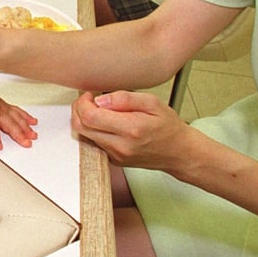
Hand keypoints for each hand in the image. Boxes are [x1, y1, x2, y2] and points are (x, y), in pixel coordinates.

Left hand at [0, 79, 38, 149]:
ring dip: (26, 127)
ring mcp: (6, 108)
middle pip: (11, 124)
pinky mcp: (9, 107)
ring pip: (18, 118)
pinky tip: (34, 122)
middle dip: (19, 134)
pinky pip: (20, 112)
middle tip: (26, 143)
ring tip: (33, 136)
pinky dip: (27, 117)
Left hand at [70, 90, 196, 174]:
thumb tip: (101, 100)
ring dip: (84, 121)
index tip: (90, 95)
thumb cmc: (168, 127)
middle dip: (78, 110)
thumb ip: (125, 99)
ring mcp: (116, 156)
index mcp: (131, 129)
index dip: (83, 103)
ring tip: (98, 110)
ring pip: (84, 137)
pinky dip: (93, 131)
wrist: (179, 152)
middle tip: (88, 101)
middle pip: (81, 128)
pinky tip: (104, 123)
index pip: (90, 117)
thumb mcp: (153, 103)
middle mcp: (120, 146)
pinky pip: (94, 144)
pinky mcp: (114, 161)